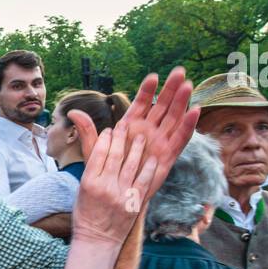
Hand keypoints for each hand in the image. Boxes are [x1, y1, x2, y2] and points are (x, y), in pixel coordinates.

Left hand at [69, 68, 199, 201]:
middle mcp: (148, 130)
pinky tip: (194, 111)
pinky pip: (180, 138)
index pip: (141, 103)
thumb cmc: (106, 173)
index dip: (147, 90)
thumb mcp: (95, 151)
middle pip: (162, 106)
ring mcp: (160, 141)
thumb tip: (73, 112)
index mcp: (132, 125)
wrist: (117, 196)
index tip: (153, 76)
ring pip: (174, 117)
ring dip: (181, 102)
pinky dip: (188, 125)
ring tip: (188, 85)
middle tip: (179, 71)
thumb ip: (87, 131)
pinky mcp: (168, 155)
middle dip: (170, 89)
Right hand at [71, 120, 157, 245]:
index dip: (105, 138)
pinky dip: (149, 168)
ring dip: (138, 148)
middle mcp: (104, 187)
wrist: (97, 239)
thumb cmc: (86, 213)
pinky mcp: (134, 202)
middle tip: (125, 126)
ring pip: (131, 165)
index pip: (98, 153)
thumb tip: (96, 144)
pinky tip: (153, 158)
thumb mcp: (82, 188)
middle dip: (121, 138)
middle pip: (115, 155)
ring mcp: (121, 195)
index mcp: (88, 182)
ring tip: (141, 137)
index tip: (110, 130)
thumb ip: (90, 166)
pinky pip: (144, 180)